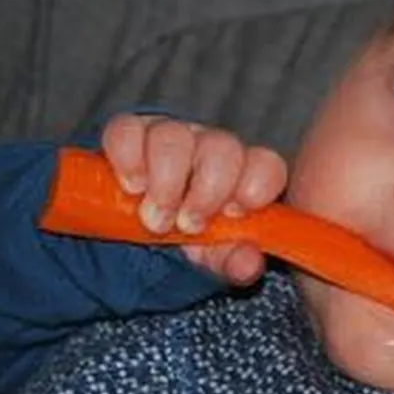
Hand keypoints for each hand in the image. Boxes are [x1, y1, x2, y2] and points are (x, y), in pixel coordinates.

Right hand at [100, 114, 287, 284]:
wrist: (136, 232)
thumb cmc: (187, 237)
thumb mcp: (212, 257)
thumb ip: (233, 260)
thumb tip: (248, 263)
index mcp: (243, 175)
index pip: (267, 165)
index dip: (257, 184)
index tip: (234, 213)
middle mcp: (211, 149)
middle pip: (222, 147)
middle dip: (206, 190)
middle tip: (187, 226)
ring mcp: (172, 136)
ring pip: (174, 136)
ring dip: (165, 180)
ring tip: (155, 219)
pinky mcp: (130, 132)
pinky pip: (127, 130)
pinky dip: (129, 158)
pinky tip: (131, 187)